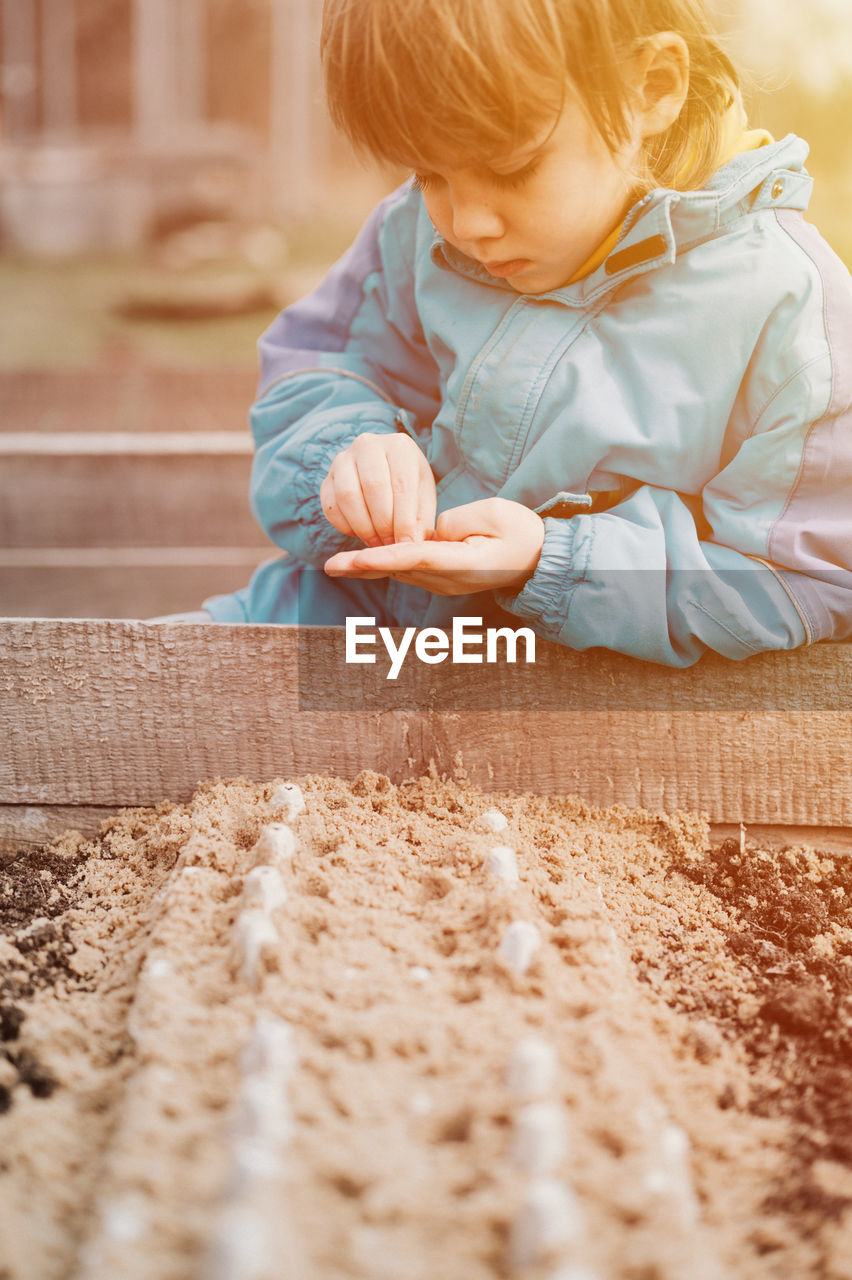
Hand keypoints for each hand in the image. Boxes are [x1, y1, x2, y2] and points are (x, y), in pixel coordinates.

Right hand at [320, 432, 436, 545]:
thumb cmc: (408, 484)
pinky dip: (345, 527)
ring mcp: (343, 460)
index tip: (407, 543)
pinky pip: (331, 507)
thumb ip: (420, 519)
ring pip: (348, 496)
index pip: (401, 484)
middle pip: (373, 487)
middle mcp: (368, 445)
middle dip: (383, 523)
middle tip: (391, 544)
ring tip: (377, 542)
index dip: (404, 518)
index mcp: (398, 446)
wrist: (384, 470)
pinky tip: (360, 534)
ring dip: (363, 527)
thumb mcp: (422, 496)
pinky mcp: (327, 479)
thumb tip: (411, 543)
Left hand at [324, 497, 544, 594]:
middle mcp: (449, 579)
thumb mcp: (495, 514)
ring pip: (400, 572)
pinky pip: (408, 570)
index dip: (384, 556)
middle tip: (329, 566)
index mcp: (464, 563)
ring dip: (367, 568)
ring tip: (335, 564)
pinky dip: (383, 565)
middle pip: (399, 570)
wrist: (538, 560)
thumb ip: (455, 520)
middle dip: (362, 567)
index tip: (355, 557)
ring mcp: (444, 583)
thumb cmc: (520, 532)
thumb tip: (429, 530)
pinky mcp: (442, 579)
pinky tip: (359, 563)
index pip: (416, 557)